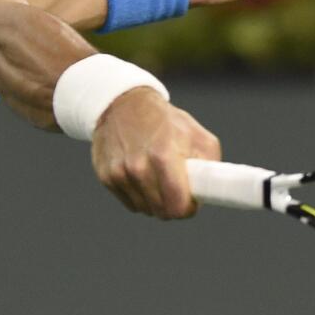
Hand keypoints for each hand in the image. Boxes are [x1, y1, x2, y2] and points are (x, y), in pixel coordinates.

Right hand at [91, 86, 220, 218]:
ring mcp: (119, 173)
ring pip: (145, 209)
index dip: (188, 209)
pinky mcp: (105, 176)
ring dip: (155, 201)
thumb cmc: (164, 119)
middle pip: (162, 212)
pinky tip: (141, 176)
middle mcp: (137, 167)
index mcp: (163, 156)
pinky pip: (129, 203)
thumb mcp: (197, 134)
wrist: (123, 103)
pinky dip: (138, 195)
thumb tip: (209, 192)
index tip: (191, 202)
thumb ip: (208, 165)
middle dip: (173, 206)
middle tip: (177, 190)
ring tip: (158, 178)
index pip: (177, 206)